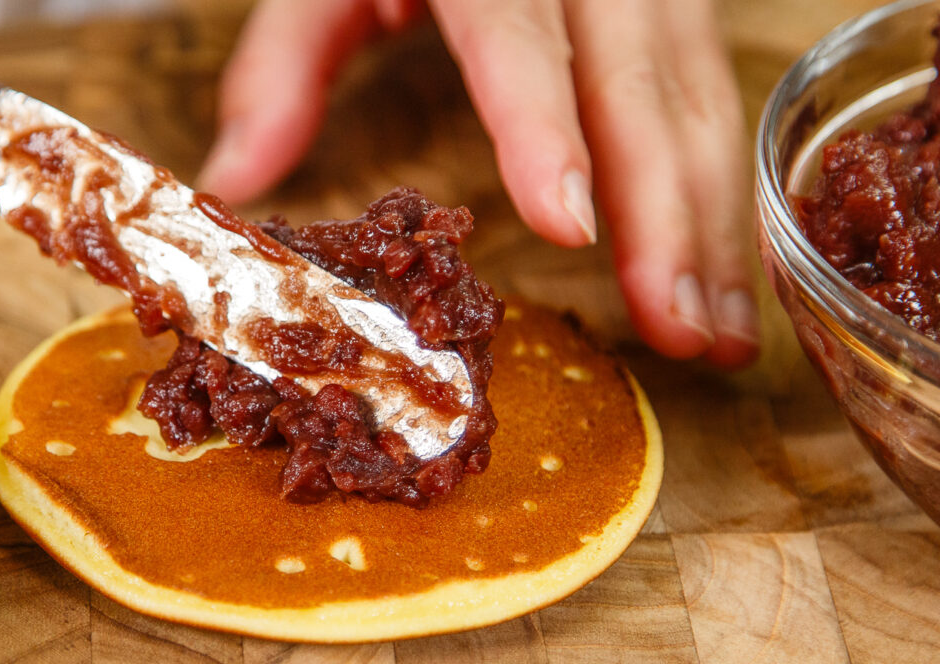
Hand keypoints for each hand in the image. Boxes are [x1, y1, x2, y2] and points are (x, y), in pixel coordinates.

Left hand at [198, 0, 757, 367]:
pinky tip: (725, 271)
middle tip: (676, 332)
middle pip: (634, 82)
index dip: (543, 128)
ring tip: (717, 336)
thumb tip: (232, 181)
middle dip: (663, 215)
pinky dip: (718, 189)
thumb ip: (282, 67)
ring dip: (711, 223)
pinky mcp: (677, 0)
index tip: (566, 225)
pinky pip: (710, 93)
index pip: (515, 34)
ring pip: (695, 97)